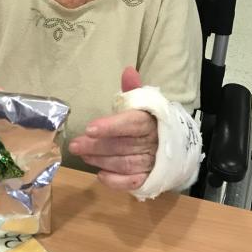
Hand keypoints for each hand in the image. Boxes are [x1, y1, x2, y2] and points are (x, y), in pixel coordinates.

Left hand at [68, 67, 157, 191]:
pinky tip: (100, 175)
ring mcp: (152, 162)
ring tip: (82, 156)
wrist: (175, 145)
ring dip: (101, 160)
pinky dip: (116, 181)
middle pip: (122, 145)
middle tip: (75, 145)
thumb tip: (127, 70)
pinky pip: (133, 182)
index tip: (89, 128)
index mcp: (150, 121)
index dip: (110, 126)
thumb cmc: (151, 121)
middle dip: (96, 145)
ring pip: (125, 163)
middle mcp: (152, 143)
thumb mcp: (144, 103)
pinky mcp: (149, 179)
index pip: (130, 123)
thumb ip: (133, 90)